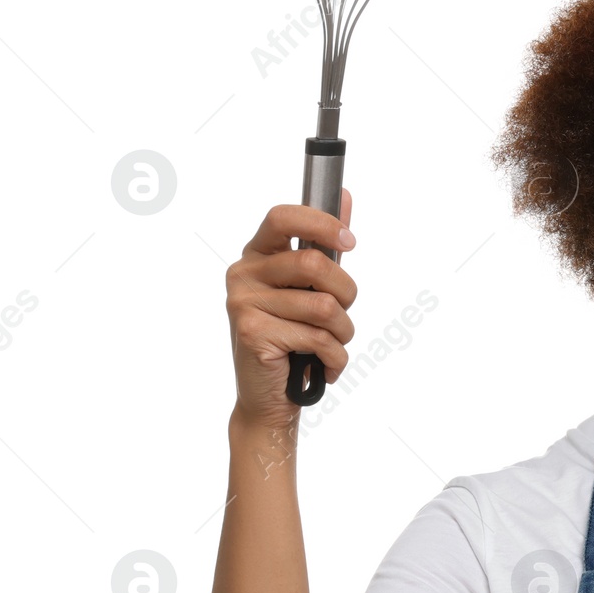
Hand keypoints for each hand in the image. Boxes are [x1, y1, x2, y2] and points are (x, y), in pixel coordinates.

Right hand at [225, 189, 357, 434]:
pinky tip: (324, 366)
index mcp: (258, 255)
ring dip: (343, 332)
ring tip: (332, 345)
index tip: (349, 242)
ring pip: (323, 306)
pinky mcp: (253, 332)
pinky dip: (335, 358)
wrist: (269, 397)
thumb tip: (343, 195)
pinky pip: (318, 338)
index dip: (321, 223)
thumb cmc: (293, 337)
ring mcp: (244, 303)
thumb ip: (324, 244)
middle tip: (342, 315)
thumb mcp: (310, 288)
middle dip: (346, 293)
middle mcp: (244, 274)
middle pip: (313, 264)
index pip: (283, 217)